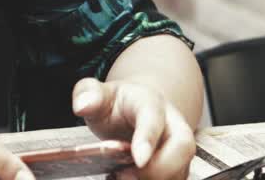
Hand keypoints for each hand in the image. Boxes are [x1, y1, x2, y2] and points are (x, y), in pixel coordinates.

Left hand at [71, 78, 194, 179]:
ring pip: (180, 169)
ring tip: (122, 178)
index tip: (139, 160)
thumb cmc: (117, 104)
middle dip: (159, 168)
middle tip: (126, 176)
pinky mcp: (176, 166)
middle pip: (182, 147)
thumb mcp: (99, 94)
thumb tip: (83, 104)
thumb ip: (88, 94)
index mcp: (150, 102)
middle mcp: (171, 124)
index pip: (154, 118)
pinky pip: (173, 179)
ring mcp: (177, 148)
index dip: (148, 139)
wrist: (134, 109)